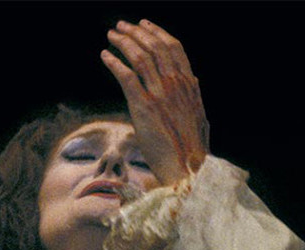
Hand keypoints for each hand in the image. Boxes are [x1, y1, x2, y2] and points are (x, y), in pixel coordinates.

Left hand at [101, 19, 209, 186]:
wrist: (187, 169)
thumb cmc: (192, 150)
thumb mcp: (200, 118)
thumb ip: (194, 98)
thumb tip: (194, 83)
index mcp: (190, 85)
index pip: (174, 48)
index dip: (158, 33)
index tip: (145, 25)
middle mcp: (176, 85)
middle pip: (155, 47)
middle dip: (137, 32)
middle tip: (121, 26)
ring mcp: (160, 94)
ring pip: (141, 57)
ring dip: (124, 42)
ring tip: (111, 35)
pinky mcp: (144, 107)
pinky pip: (127, 76)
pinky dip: (114, 63)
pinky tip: (105, 56)